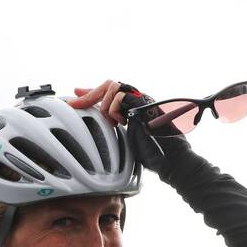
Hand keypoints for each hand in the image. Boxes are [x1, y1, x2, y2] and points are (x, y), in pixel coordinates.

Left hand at [71, 79, 192, 177]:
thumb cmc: (153, 155)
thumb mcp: (126, 139)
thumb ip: (114, 128)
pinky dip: (114, 109)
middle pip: (109, 85)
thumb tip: (97, 128)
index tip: (76, 95)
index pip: (110, 93)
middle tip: (75, 104)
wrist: (172, 162)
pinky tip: (120, 123)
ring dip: (105, 106)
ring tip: (111, 123)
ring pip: (114, 86)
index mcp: (133, 107)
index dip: (92, 93)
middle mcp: (138, 100)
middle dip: (90, 94)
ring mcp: (143, 100)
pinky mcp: (145, 104)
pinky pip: (122, 97)